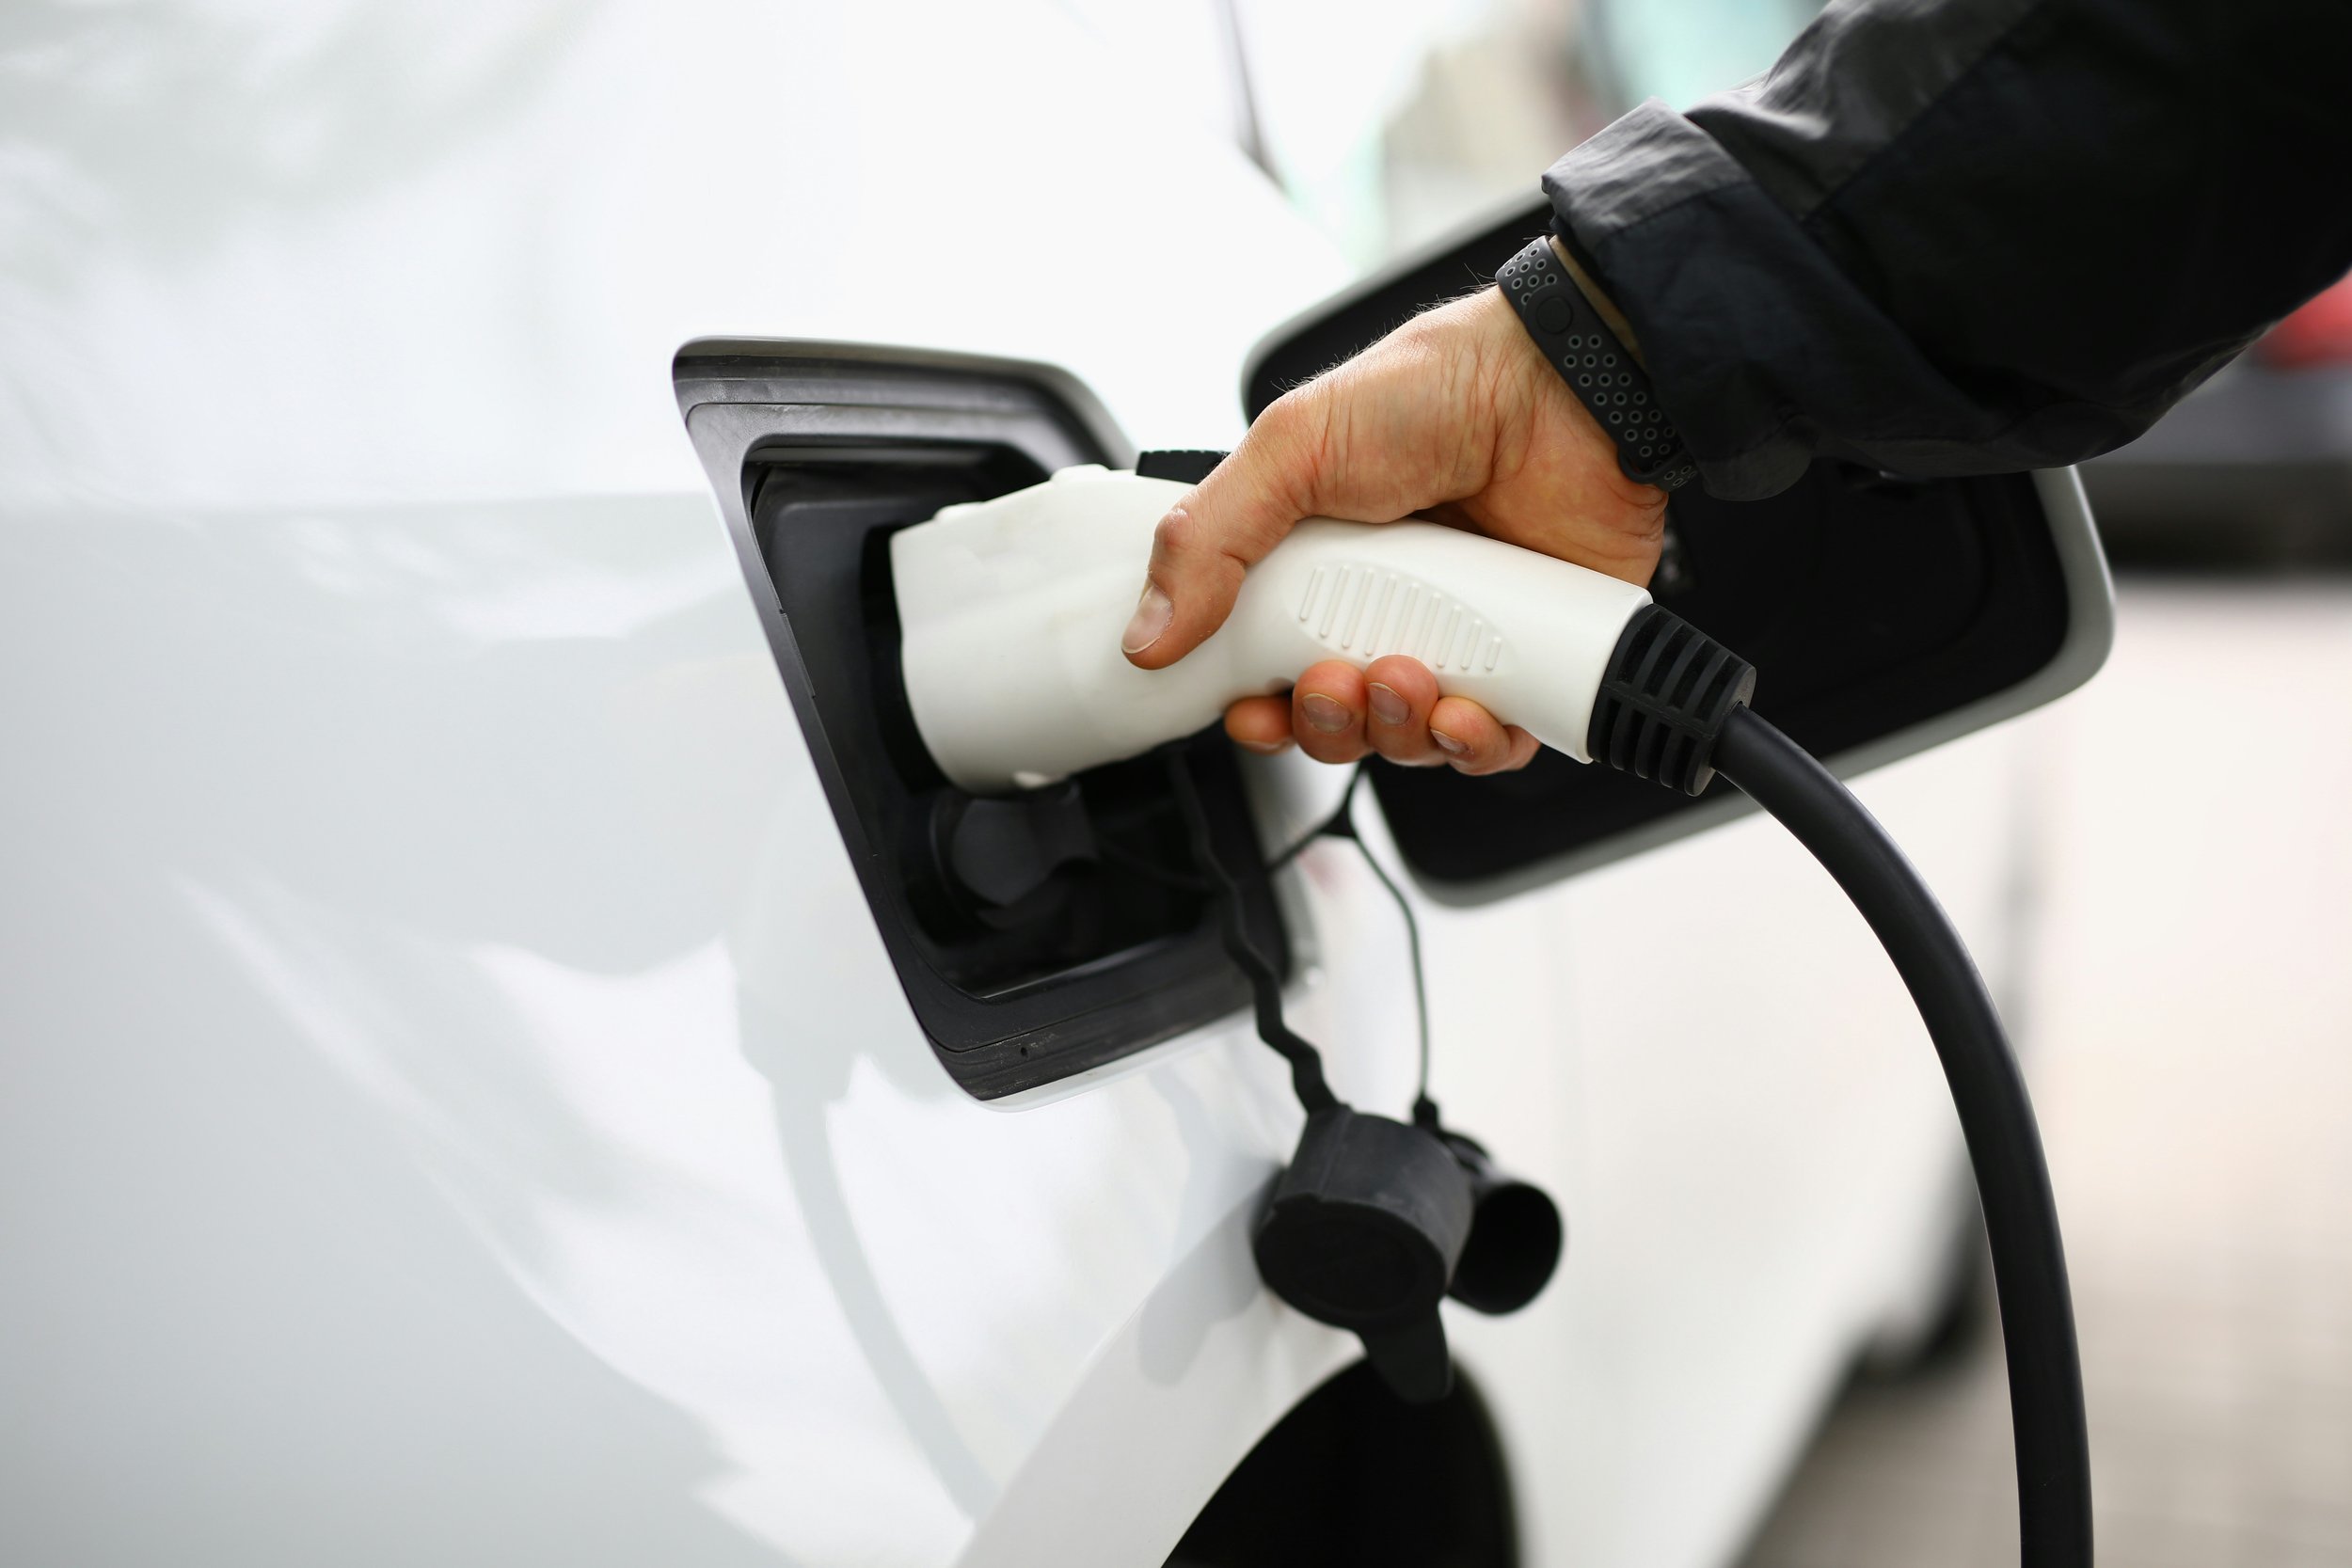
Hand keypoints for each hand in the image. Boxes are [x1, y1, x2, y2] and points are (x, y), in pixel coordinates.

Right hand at [1120, 278, 1667, 773]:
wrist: (1568, 385)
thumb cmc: (1438, 392)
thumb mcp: (1292, 449)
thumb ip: (1210, 541)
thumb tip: (1147, 636)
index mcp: (1323, 564)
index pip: (1272, 668)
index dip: (1259, 708)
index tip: (1249, 713)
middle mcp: (1392, 606)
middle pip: (1338, 720)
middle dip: (1324, 724)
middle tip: (1330, 683)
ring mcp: (1465, 636)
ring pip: (1410, 739)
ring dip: (1393, 732)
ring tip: (1402, 678)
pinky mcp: (1534, 659)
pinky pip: (1494, 745)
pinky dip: (1471, 748)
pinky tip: (1462, 713)